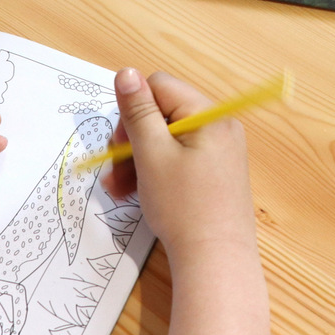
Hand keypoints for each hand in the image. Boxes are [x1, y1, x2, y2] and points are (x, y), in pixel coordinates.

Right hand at [101, 69, 256, 262]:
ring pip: (166, 139)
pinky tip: (136, 193)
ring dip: (138, 159)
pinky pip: (178, 159)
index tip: (120, 143)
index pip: (160, 86)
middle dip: (132, 140)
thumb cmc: (183, 207)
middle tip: (115, 169)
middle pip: (162, 113)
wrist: (215, 262)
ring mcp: (219, 151)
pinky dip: (155, 171)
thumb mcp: (152, 155)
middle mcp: (219, 127)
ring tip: (118, 189)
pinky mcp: (214, 174)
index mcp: (209, 115)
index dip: (134, 110)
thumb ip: (138, 111)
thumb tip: (126, 72)